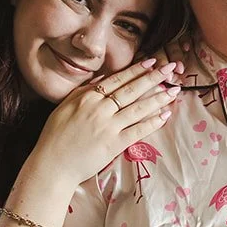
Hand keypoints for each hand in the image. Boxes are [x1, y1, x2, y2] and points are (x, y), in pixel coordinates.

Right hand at [25, 58, 181, 183]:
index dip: (136, 70)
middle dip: (154, 78)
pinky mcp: (114, 144)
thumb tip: (102, 78)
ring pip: (138, 108)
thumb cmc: (55, 137)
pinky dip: (153, 122)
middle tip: (171, 69)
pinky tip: (166, 115)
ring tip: (174, 90)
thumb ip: (84, 92)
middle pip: (131, 90)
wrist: (52, 165)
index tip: (152, 62)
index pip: (117, 79)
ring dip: (159, 98)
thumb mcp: (65, 106)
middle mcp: (99, 108)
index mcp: (87, 97)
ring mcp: (108, 126)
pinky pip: (138, 130)